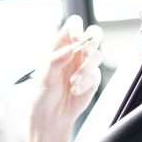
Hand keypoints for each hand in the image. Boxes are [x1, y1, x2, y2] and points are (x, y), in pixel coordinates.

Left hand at [31, 14, 104, 129]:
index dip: (77, 27)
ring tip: (73, 82)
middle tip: (85, 51)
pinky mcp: (93, 78)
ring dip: (86, 69)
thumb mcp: (45, 77)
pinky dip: (86, 82)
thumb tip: (69, 49)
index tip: (76, 38)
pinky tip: (75, 90)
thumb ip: (55, 61)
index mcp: (60, 45)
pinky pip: (96, 74)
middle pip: (94, 34)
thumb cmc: (44, 94)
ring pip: (97, 54)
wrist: (53, 116)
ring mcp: (85, 64)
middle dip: (93, 40)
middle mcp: (75, 52)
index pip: (73, 25)